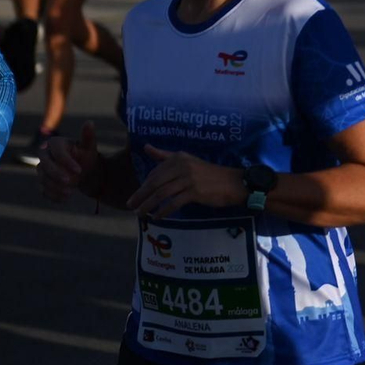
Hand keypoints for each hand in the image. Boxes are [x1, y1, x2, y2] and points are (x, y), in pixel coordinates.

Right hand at [38, 121, 101, 202]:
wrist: (84, 171)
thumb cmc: (86, 156)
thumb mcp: (89, 147)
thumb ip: (88, 136)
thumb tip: (90, 122)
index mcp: (55, 143)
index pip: (56, 152)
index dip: (66, 162)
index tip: (79, 170)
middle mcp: (44, 155)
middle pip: (44, 166)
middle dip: (57, 175)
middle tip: (71, 182)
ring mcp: (41, 169)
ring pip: (43, 179)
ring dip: (56, 187)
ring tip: (71, 191)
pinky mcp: (42, 182)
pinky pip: (43, 190)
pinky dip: (53, 195)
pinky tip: (65, 198)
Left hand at [127, 146, 244, 218]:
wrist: (233, 183)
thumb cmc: (209, 174)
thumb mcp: (187, 161)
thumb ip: (165, 156)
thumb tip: (146, 147)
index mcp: (179, 157)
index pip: (155, 172)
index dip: (143, 186)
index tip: (135, 196)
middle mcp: (182, 166)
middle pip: (155, 183)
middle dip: (141, 196)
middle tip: (131, 206)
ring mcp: (189, 179)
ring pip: (161, 194)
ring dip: (148, 205)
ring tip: (140, 214)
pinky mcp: (195, 192)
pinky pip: (174, 203)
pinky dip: (163, 211)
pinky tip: (158, 217)